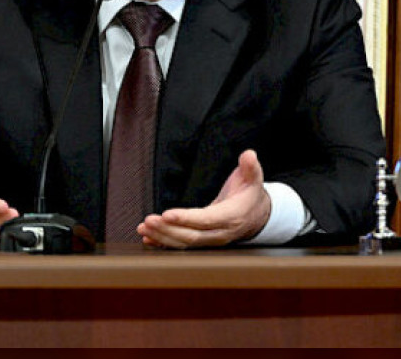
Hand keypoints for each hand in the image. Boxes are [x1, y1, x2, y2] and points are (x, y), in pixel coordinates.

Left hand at [137, 149, 271, 248]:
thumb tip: (249, 155)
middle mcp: (221, 233)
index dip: (186, 218)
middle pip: (191, 235)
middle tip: (148, 220)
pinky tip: (148, 238)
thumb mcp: (253, 178)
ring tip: (144, 227)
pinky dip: (164, 243)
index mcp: (232, 216)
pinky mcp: (203, 242)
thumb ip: (250, 167)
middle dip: (168, 229)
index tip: (166, 214)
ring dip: (162, 236)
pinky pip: (182, 246)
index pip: (206, 220)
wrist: (257, 216)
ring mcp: (211, 241)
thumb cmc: (250, 195)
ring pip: (184, 243)